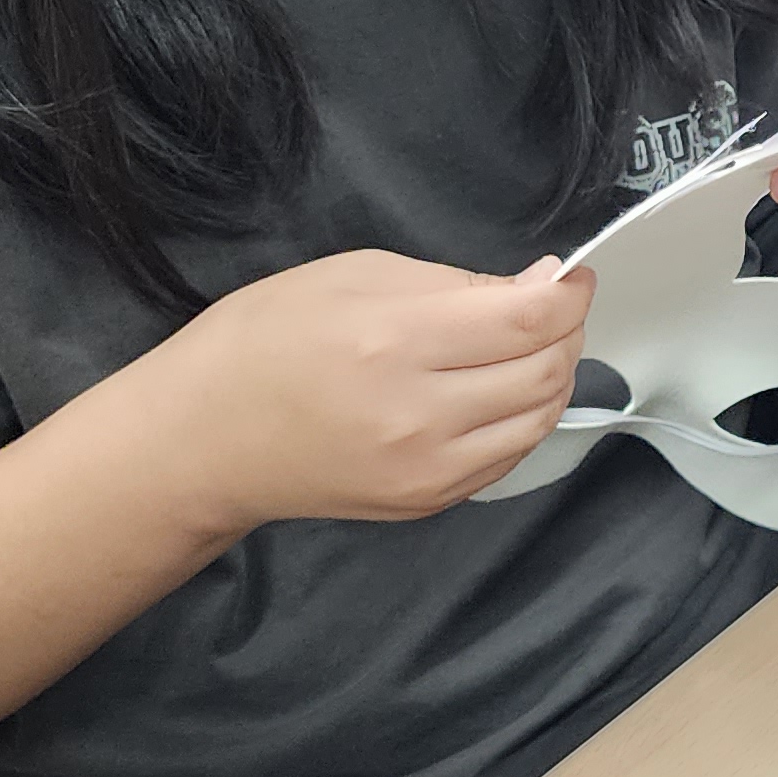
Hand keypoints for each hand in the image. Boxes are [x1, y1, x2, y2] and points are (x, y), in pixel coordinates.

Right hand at [146, 249, 592, 530]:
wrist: (204, 440)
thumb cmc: (264, 340)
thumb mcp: (353, 275)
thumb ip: (455, 282)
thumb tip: (538, 286)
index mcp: (395, 341)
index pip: (529, 321)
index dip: (569, 293)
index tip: (573, 275)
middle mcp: (419, 414)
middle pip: (546, 370)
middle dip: (566, 330)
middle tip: (550, 306)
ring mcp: (426, 469)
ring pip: (540, 418)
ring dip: (553, 375)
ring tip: (529, 346)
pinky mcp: (426, 501)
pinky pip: (509, 455)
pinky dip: (524, 417)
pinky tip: (501, 390)